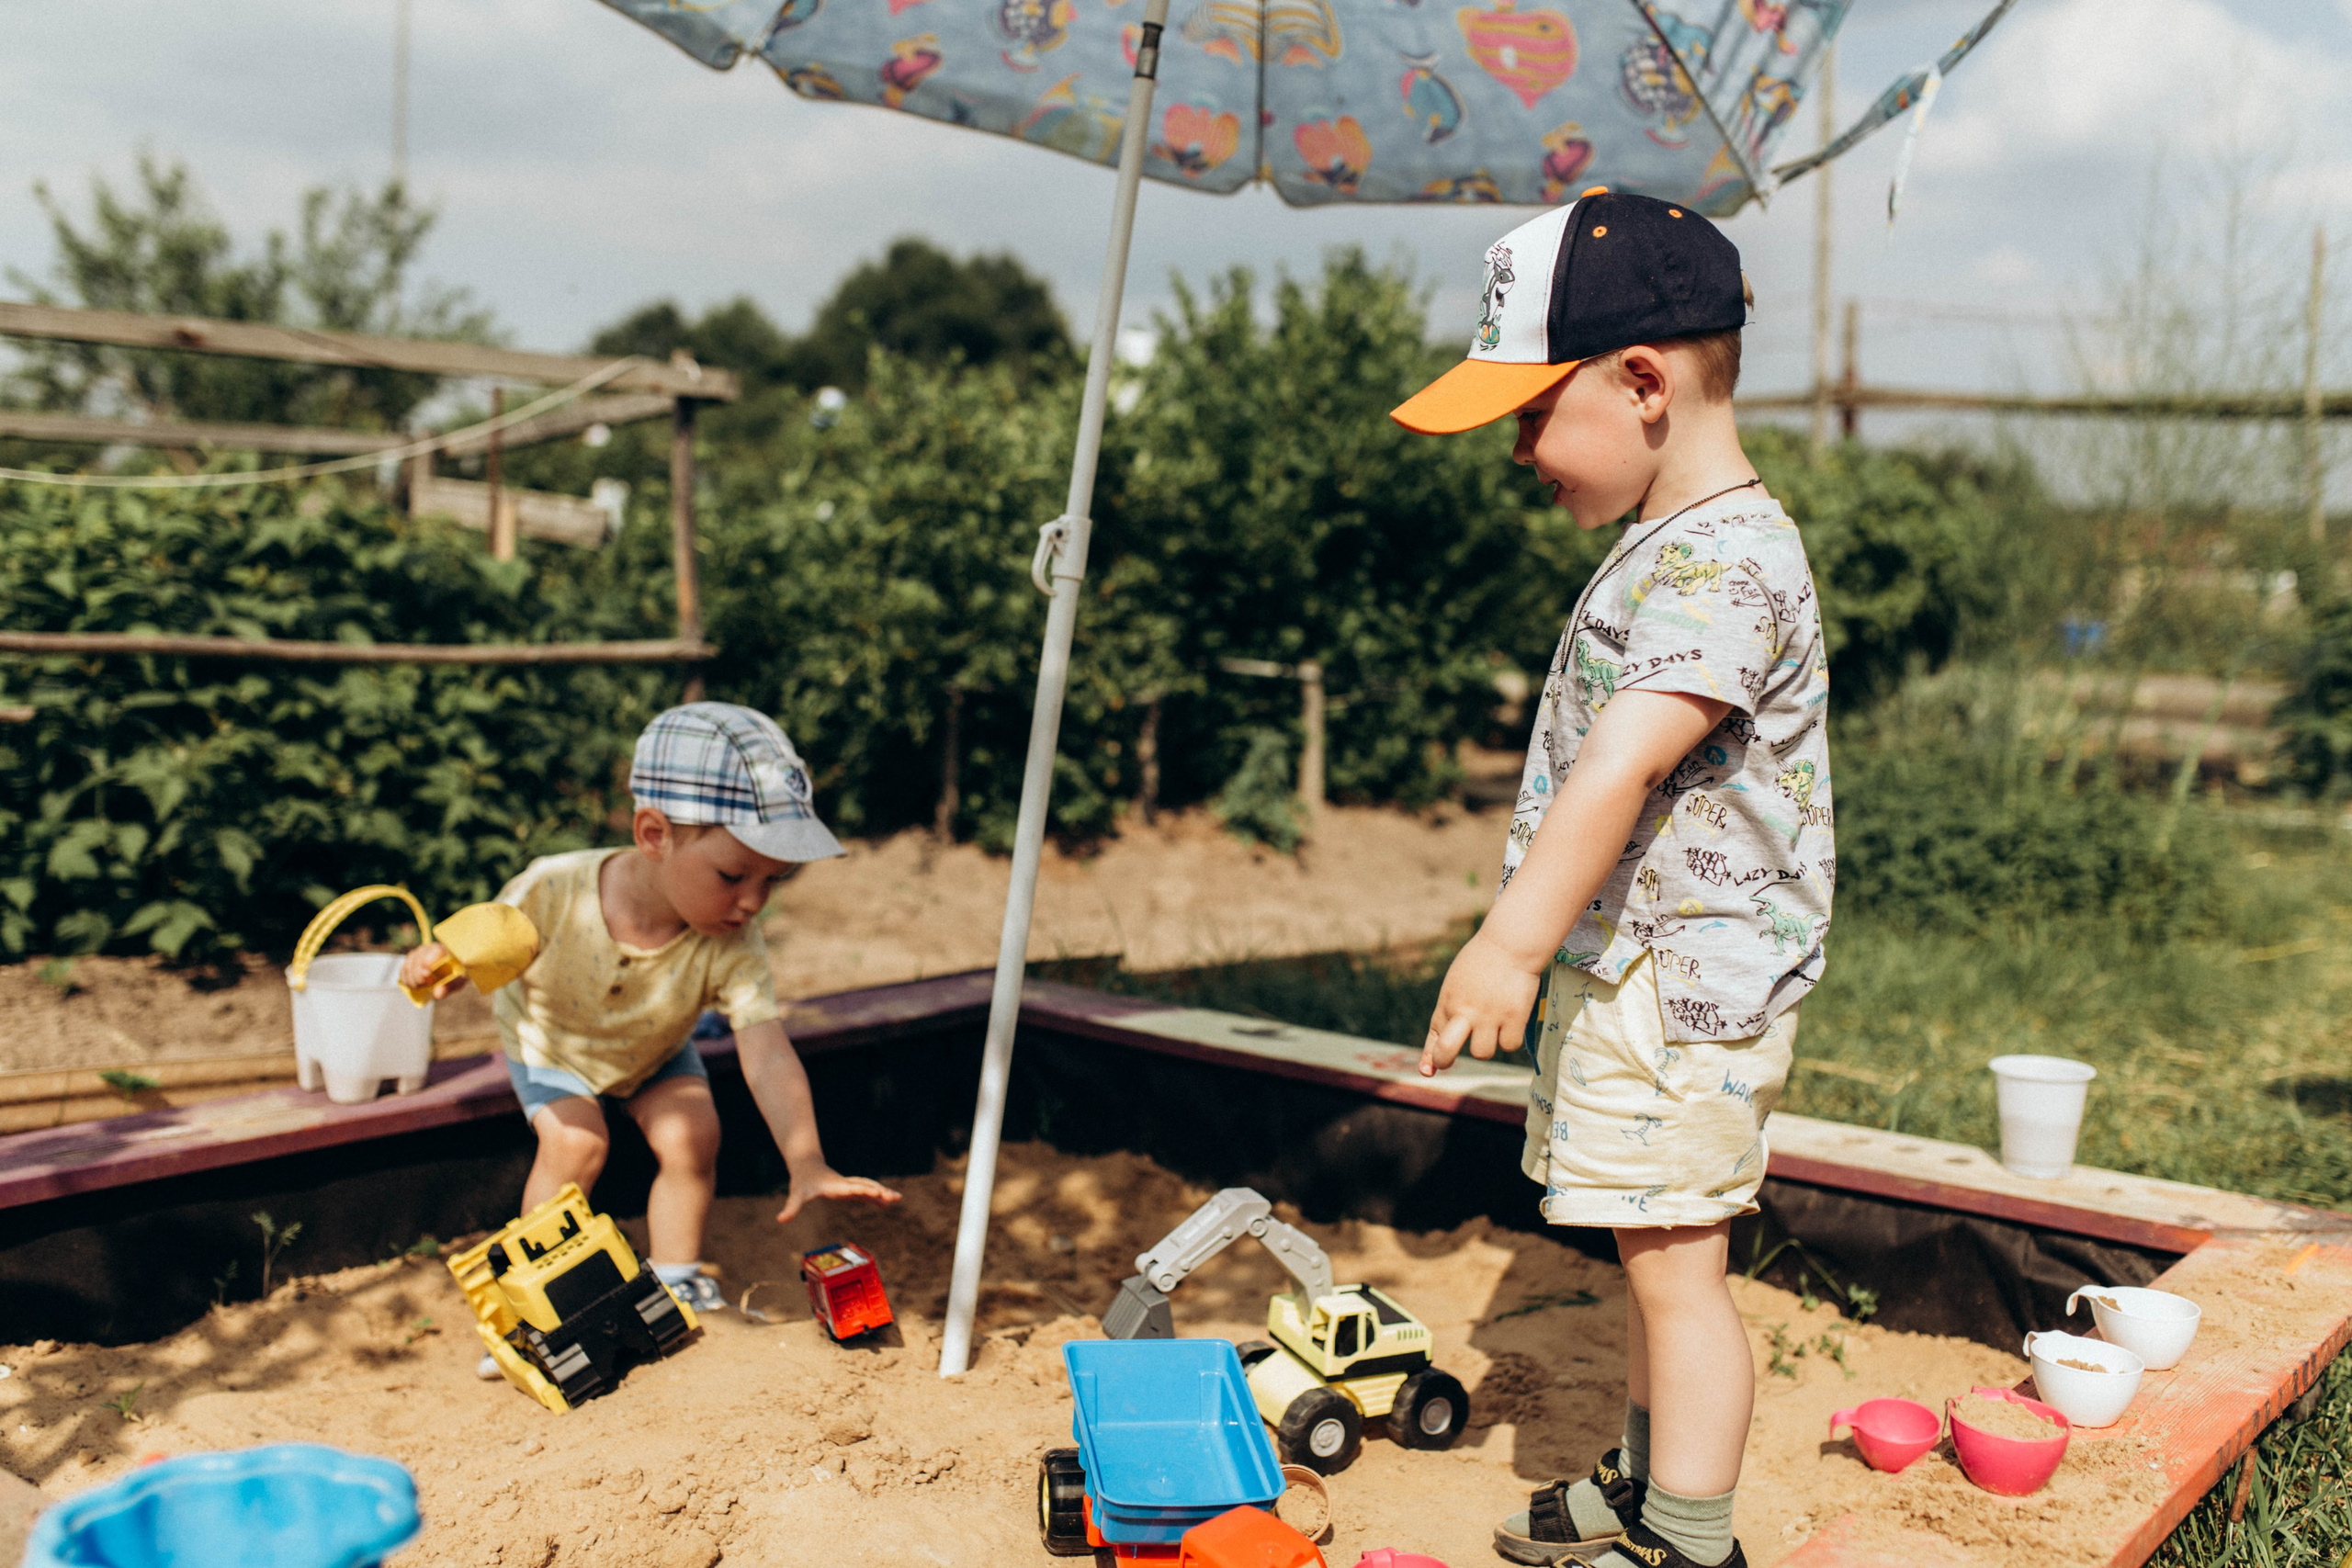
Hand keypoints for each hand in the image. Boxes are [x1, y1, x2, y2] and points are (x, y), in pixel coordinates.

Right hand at [397, 941, 462, 999]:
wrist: (453, 969)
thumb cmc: (458, 973)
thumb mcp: (459, 980)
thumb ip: (450, 986)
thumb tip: (437, 994)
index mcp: (444, 949)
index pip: (433, 950)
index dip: (427, 963)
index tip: (429, 977)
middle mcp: (429, 948)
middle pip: (417, 959)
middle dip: (418, 975)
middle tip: (425, 985)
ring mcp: (419, 953)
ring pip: (409, 964)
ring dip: (411, 979)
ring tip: (420, 987)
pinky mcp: (411, 960)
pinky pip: (404, 968)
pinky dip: (405, 979)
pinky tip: (412, 986)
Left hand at [775, 1167, 902, 1225]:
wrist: (807, 1165)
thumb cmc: (802, 1181)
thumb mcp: (796, 1194)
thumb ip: (791, 1207)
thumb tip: (780, 1220)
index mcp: (835, 1186)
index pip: (852, 1188)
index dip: (863, 1191)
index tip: (876, 1194)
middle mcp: (845, 1184)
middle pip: (866, 1186)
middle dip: (880, 1191)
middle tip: (895, 1197)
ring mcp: (849, 1185)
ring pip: (869, 1187)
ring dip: (882, 1192)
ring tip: (897, 1199)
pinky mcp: (849, 1188)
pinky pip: (866, 1191)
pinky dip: (877, 1196)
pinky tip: (886, 1203)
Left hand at [1420, 931, 1541, 1076]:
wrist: (1510, 944)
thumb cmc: (1483, 960)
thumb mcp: (1458, 982)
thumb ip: (1454, 1006)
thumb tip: (1455, 1029)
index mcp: (1448, 1001)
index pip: (1434, 1034)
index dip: (1429, 1056)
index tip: (1427, 1071)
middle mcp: (1465, 1011)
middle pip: (1446, 1051)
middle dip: (1444, 1060)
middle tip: (1448, 1061)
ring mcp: (1489, 1016)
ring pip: (1482, 1053)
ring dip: (1487, 1045)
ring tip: (1494, 1025)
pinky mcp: (1514, 1018)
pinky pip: (1509, 1045)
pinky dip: (1510, 1038)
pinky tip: (1512, 1021)